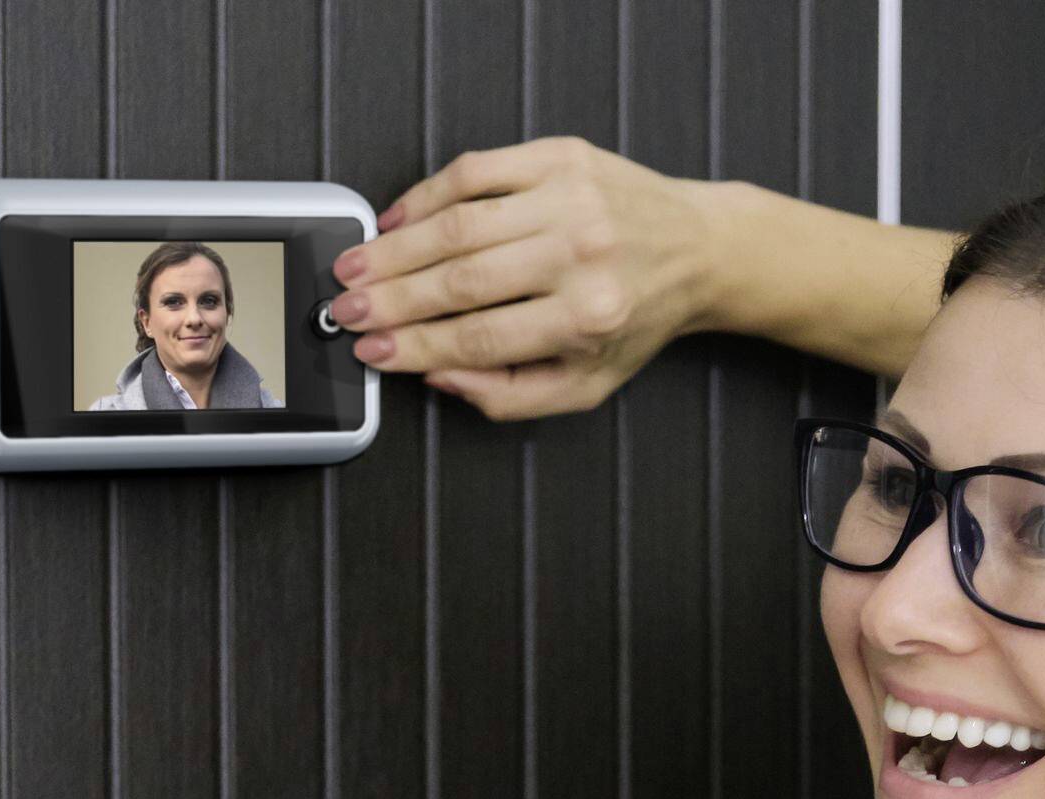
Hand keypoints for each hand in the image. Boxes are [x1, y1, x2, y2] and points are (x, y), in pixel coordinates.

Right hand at [331, 135, 716, 419]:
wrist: (698, 248)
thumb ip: (511, 396)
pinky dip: (426, 195)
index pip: (479, 338)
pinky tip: (394, 220)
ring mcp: (571, 199)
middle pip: (461, 281)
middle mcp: (581, 255)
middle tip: (346, 309)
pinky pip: (475, 172)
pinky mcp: (562, 157)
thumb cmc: (636, 318)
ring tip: (355, 267)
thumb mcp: (586, 383)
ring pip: (459, 224)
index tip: (371, 351)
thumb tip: (437, 375)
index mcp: (589, 318)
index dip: (414, 347)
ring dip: (395, 249)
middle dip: (391, 298)